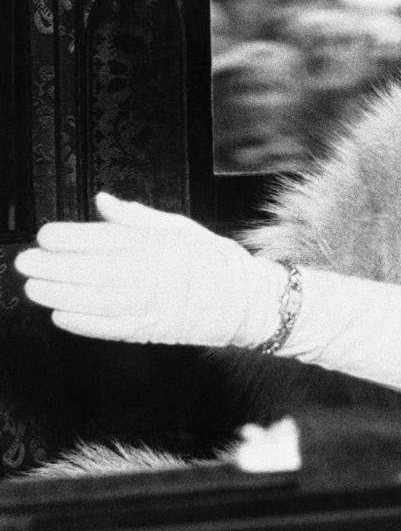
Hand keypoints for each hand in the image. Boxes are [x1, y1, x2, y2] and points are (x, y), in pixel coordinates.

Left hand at [15, 193, 284, 347]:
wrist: (244, 301)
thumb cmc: (211, 261)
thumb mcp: (178, 227)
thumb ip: (136, 217)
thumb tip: (102, 201)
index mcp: (159, 244)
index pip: (105, 239)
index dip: (70, 238)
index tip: (45, 235)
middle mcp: (152, 274)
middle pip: (92, 270)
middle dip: (54, 267)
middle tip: (26, 262)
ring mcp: (151, 305)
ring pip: (95, 301)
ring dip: (60, 295)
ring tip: (34, 289)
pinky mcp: (151, 330)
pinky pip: (110, 328)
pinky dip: (82, 324)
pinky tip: (59, 316)